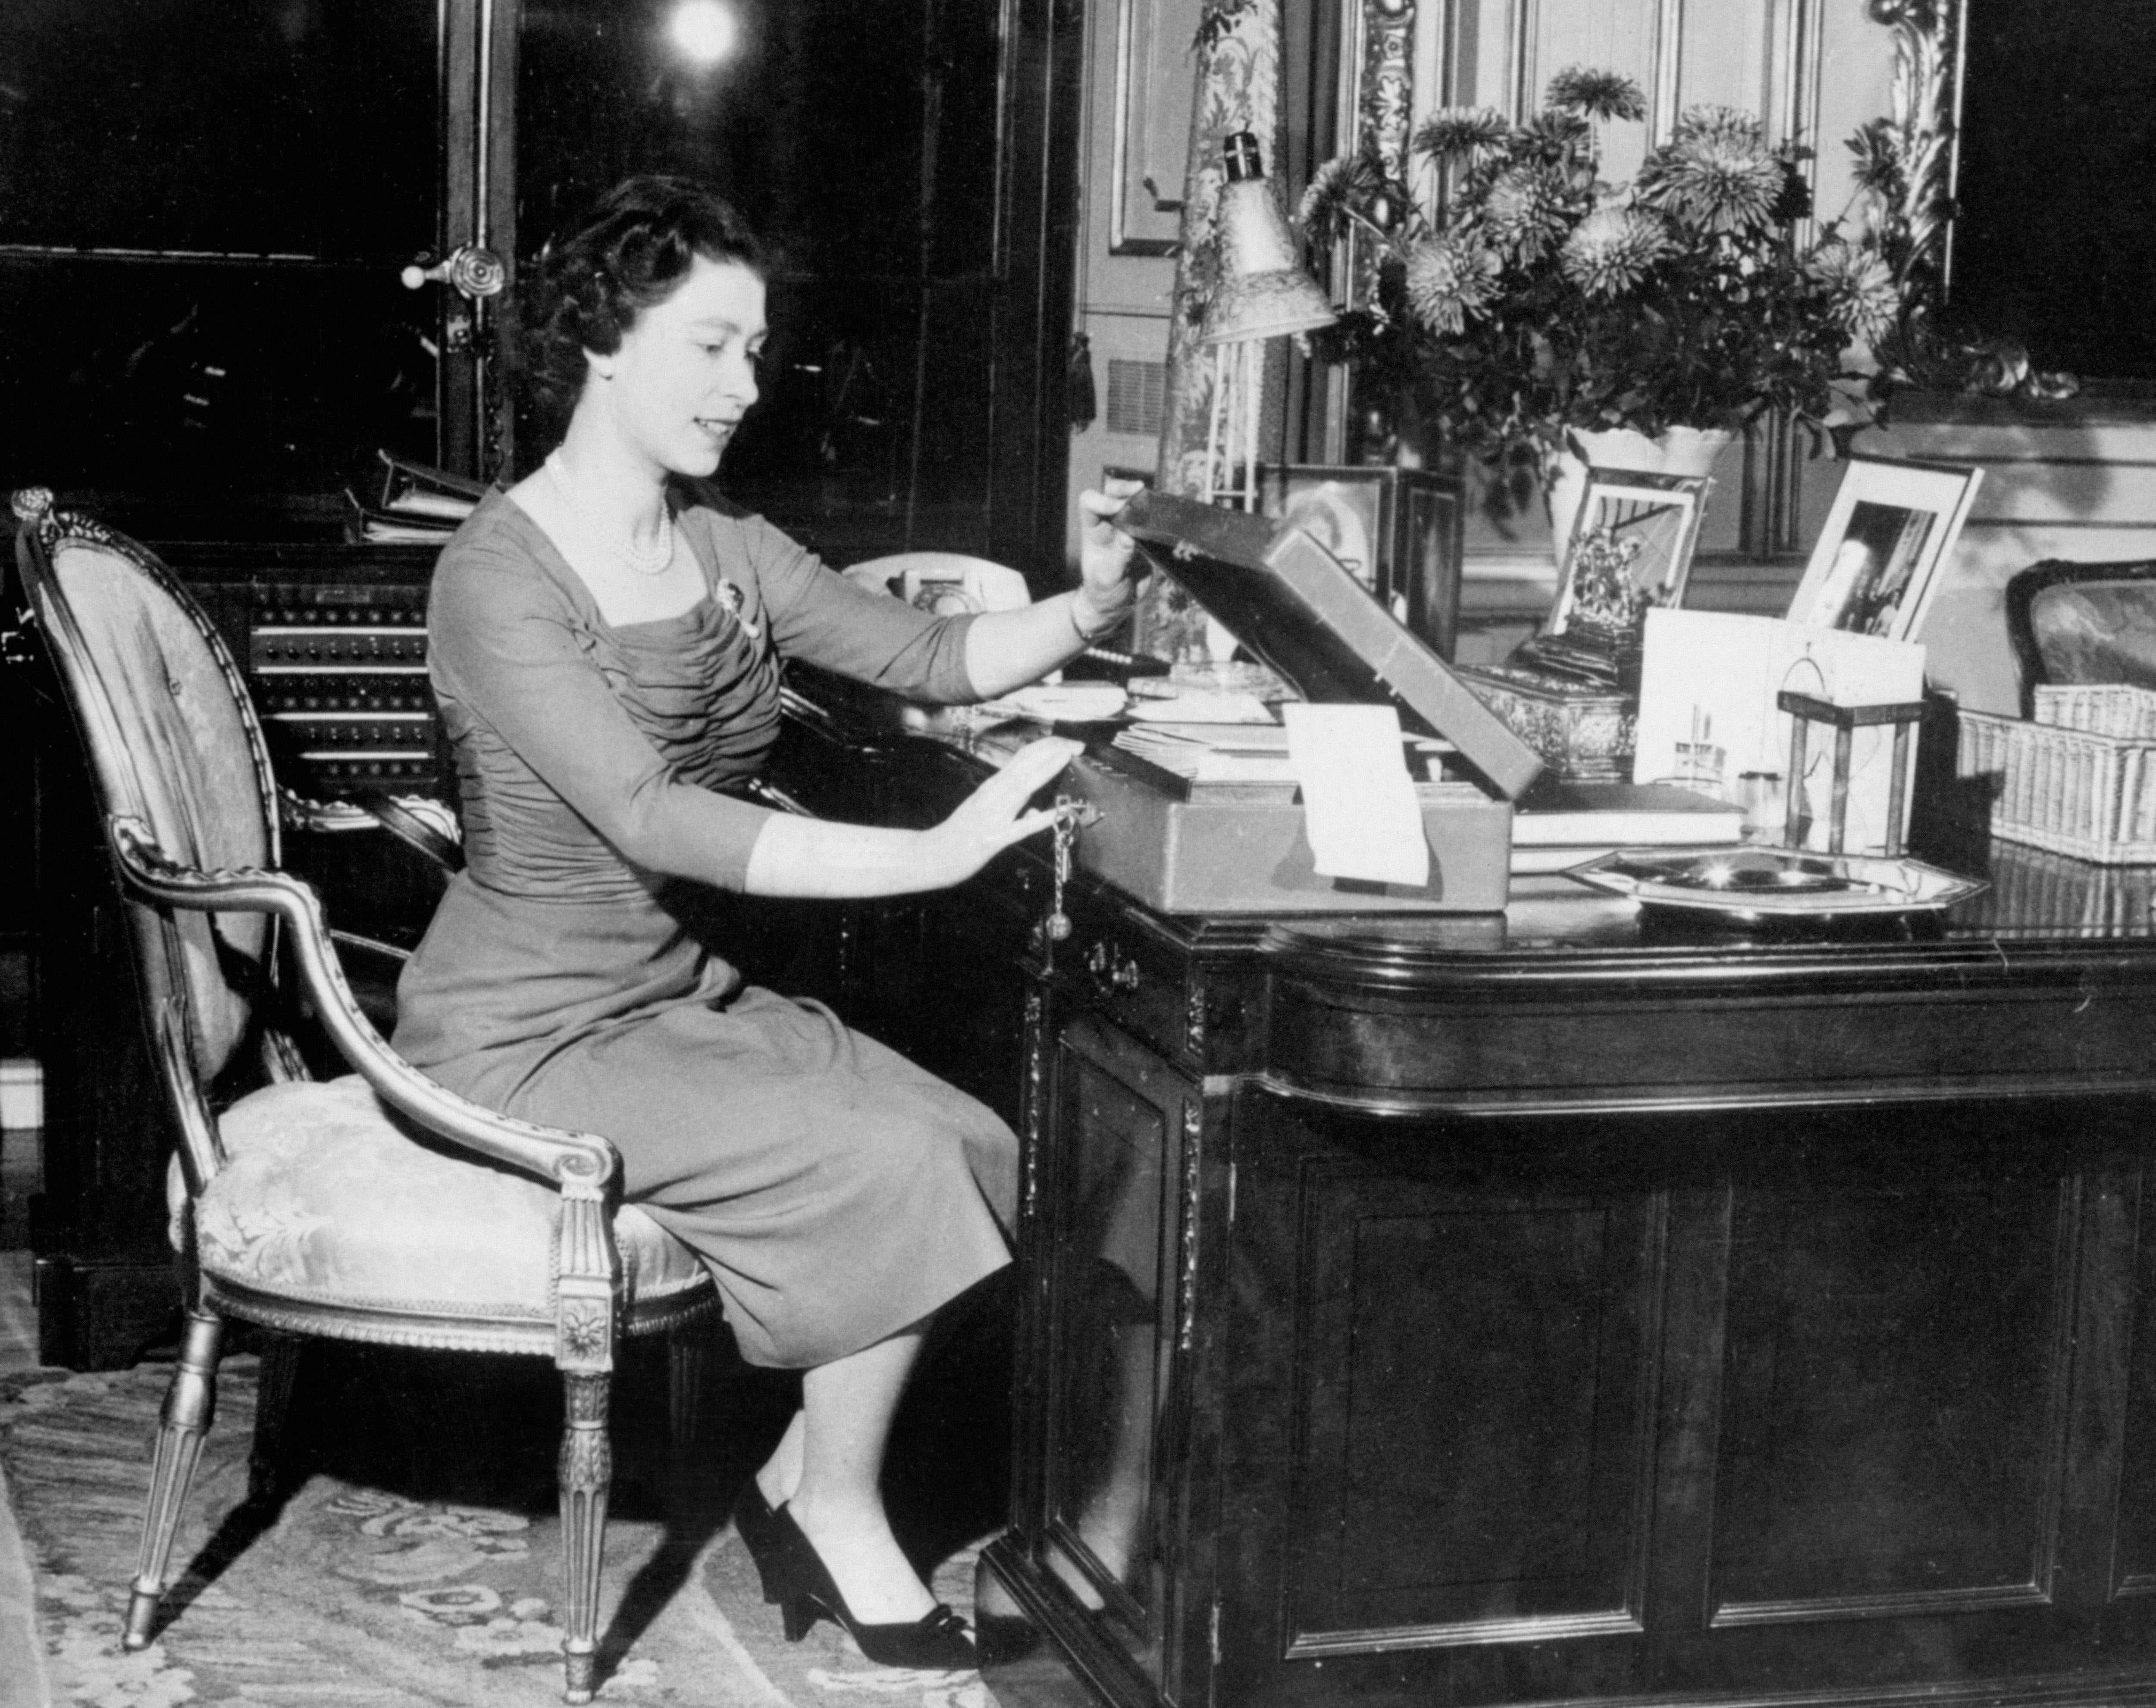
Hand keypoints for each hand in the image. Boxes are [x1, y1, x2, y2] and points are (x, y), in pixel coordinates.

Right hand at [918, 735, 1082, 886]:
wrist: (932, 855)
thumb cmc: (958, 834)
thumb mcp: (983, 811)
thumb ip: (1008, 806)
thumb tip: (1034, 809)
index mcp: (991, 787)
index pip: (1021, 758)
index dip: (1045, 747)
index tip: (1065, 742)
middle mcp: (992, 795)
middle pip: (1025, 764)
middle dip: (1051, 750)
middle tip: (1075, 743)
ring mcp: (993, 815)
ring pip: (1023, 786)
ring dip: (1046, 769)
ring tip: (1066, 756)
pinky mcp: (994, 838)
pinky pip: (1022, 827)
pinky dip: (1041, 818)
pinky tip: (1059, 812)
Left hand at [1073, 477, 1145, 629]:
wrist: (1117, 605)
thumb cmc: (1104, 593)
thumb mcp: (1108, 580)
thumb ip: (1118, 559)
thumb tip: (1129, 537)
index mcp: (1093, 532)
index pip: (1090, 502)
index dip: (1103, 500)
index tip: (1119, 509)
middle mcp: (1109, 525)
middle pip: (1112, 492)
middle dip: (1125, 488)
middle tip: (1140, 490)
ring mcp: (1128, 528)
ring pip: (1133, 501)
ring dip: (1144, 499)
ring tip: (1156, 504)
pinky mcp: (1145, 536)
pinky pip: (1151, 518)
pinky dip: (1157, 514)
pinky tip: (1165, 518)